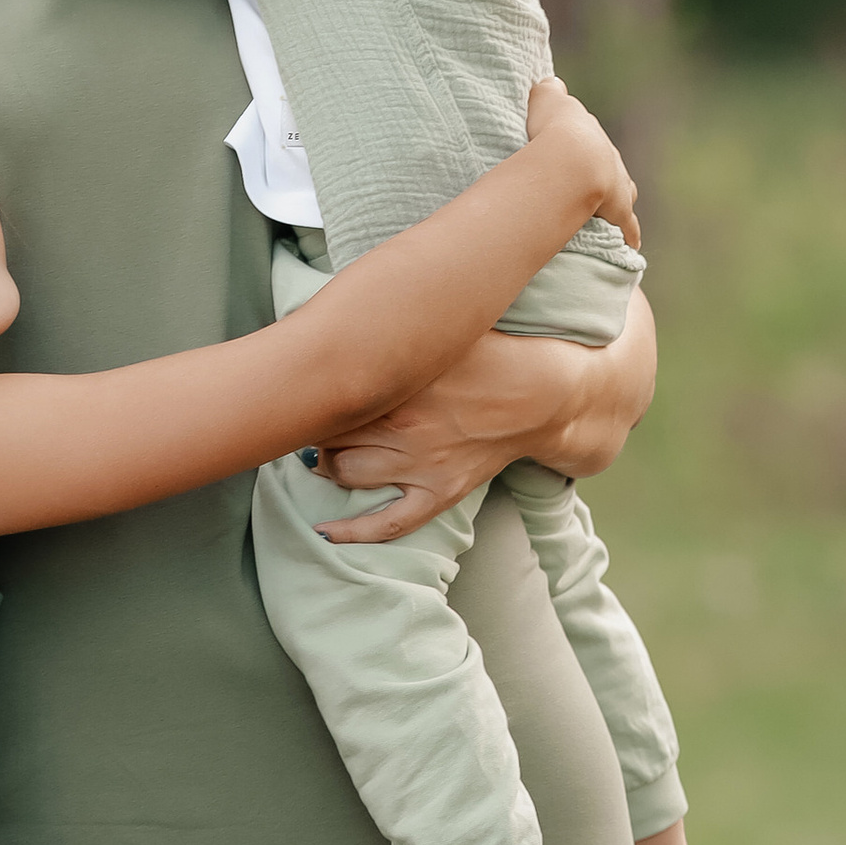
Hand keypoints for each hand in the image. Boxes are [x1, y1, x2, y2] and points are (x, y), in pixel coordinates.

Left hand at [314, 327, 605, 544]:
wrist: (545, 394)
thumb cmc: (493, 353)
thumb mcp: (443, 326)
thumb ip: (395, 324)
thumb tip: (347, 313)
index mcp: (399, 380)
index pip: (331, 390)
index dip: (308, 389)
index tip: (300, 383)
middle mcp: (403, 425)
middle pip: (330, 432)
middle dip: (313, 425)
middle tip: (305, 418)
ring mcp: (421, 463)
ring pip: (347, 473)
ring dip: (325, 464)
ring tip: (319, 454)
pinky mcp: (440, 492)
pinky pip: (389, 523)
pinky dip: (353, 532)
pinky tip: (325, 531)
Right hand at [525, 75, 638, 247]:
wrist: (573, 159)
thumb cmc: (554, 129)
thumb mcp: (546, 99)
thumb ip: (548, 91)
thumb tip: (551, 83)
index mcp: (590, 133)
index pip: (588, 138)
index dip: (579, 145)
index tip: (571, 151)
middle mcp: (609, 157)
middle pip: (611, 164)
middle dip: (602, 171)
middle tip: (587, 182)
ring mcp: (618, 183)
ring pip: (624, 191)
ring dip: (618, 199)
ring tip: (608, 210)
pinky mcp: (619, 210)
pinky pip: (627, 224)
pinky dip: (630, 232)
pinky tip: (631, 243)